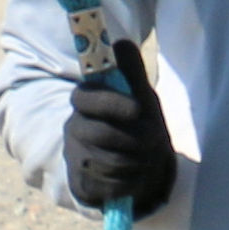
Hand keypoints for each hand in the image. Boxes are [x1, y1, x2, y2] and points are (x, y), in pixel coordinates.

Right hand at [62, 79, 178, 214]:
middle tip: (155, 138)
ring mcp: (75, 157)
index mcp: (84, 102)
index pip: (85, 99)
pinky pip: (111, 186)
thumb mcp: (139, 94)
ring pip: (110, 162)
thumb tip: (121, 42)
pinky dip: (132, 182)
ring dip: (139, 161)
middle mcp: (74, 128)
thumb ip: (131, 70)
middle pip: (102, 134)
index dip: (111, 103)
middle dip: (136, 138)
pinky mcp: (82, 184)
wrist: (136, 160)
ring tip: (147, 156)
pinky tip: (137, 175)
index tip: (138, 110)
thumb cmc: (137, 121)